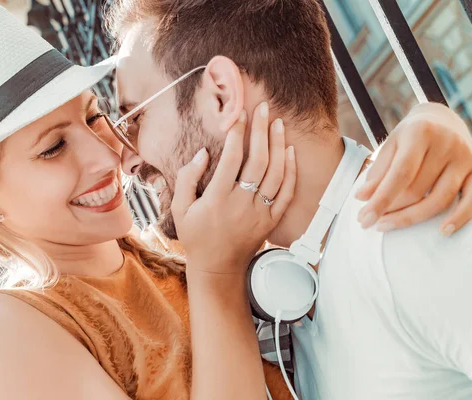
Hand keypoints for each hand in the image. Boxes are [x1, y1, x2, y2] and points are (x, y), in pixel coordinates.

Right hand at [171, 102, 296, 273]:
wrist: (218, 268)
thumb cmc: (196, 237)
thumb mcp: (179, 210)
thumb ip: (187, 179)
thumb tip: (202, 153)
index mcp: (217, 199)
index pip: (231, 158)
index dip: (236, 133)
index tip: (238, 114)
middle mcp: (242, 203)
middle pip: (257, 160)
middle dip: (260, 130)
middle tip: (262, 108)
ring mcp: (260, 212)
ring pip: (275, 173)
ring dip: (278, 145)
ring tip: (277, 123)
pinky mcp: (271, 220)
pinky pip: (286, 193)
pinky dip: (291, 171)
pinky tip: (290, 152)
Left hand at [356, 102, 471, 235]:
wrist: (443, 118)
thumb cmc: (410, 135)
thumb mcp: (390, 145)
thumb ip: (378, 171)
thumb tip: (362, 198)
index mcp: (421, 133)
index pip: (400, 174)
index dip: (381, 200)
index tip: (364, 219)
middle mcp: (447, 144)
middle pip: (417, 190)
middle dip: (391, 210)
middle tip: (370, 221)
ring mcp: (465, 158)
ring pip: (440, 200)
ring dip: (412, 218)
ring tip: (388, 225)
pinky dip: (460, 219)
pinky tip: (443, 231)